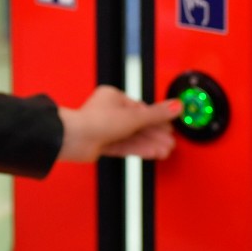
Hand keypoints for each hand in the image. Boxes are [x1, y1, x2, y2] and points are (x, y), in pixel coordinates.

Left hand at [57, 85, 179, 162]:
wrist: (75, 139)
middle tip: (170, 141)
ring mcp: (105, 128)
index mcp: (113, 97)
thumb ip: (157, 114)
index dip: (157, 118)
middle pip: (138, 124)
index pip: (141, 108)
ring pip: (133, 136)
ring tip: (165, 150)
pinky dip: (140, 149)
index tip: (169, 125)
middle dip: (155, 134)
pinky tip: (153, 153)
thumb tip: (175, 106)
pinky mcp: (103, 144)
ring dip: (150, 143)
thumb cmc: (95, 121)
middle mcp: (109, 112)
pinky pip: (125, 145)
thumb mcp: (134, 117)